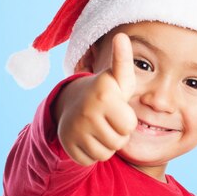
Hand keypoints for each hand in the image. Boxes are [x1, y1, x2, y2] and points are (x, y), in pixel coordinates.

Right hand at [53, 33, 138, 165]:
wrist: (71, 103)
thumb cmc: (106, 92)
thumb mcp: (117, 78)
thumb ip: (123, 61)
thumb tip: (121, 36)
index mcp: (104, 95)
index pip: (129, 126)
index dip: (126, 120)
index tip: (116, 109)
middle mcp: (86, 111)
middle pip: (118, 142)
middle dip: (117, 134)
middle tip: (107, 120)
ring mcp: (74, 129)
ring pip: (105, 153)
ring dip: (106, 144)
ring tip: (98, 128)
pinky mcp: (67, 145)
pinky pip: (90, 159)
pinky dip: (91, 152)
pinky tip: (87, 137)